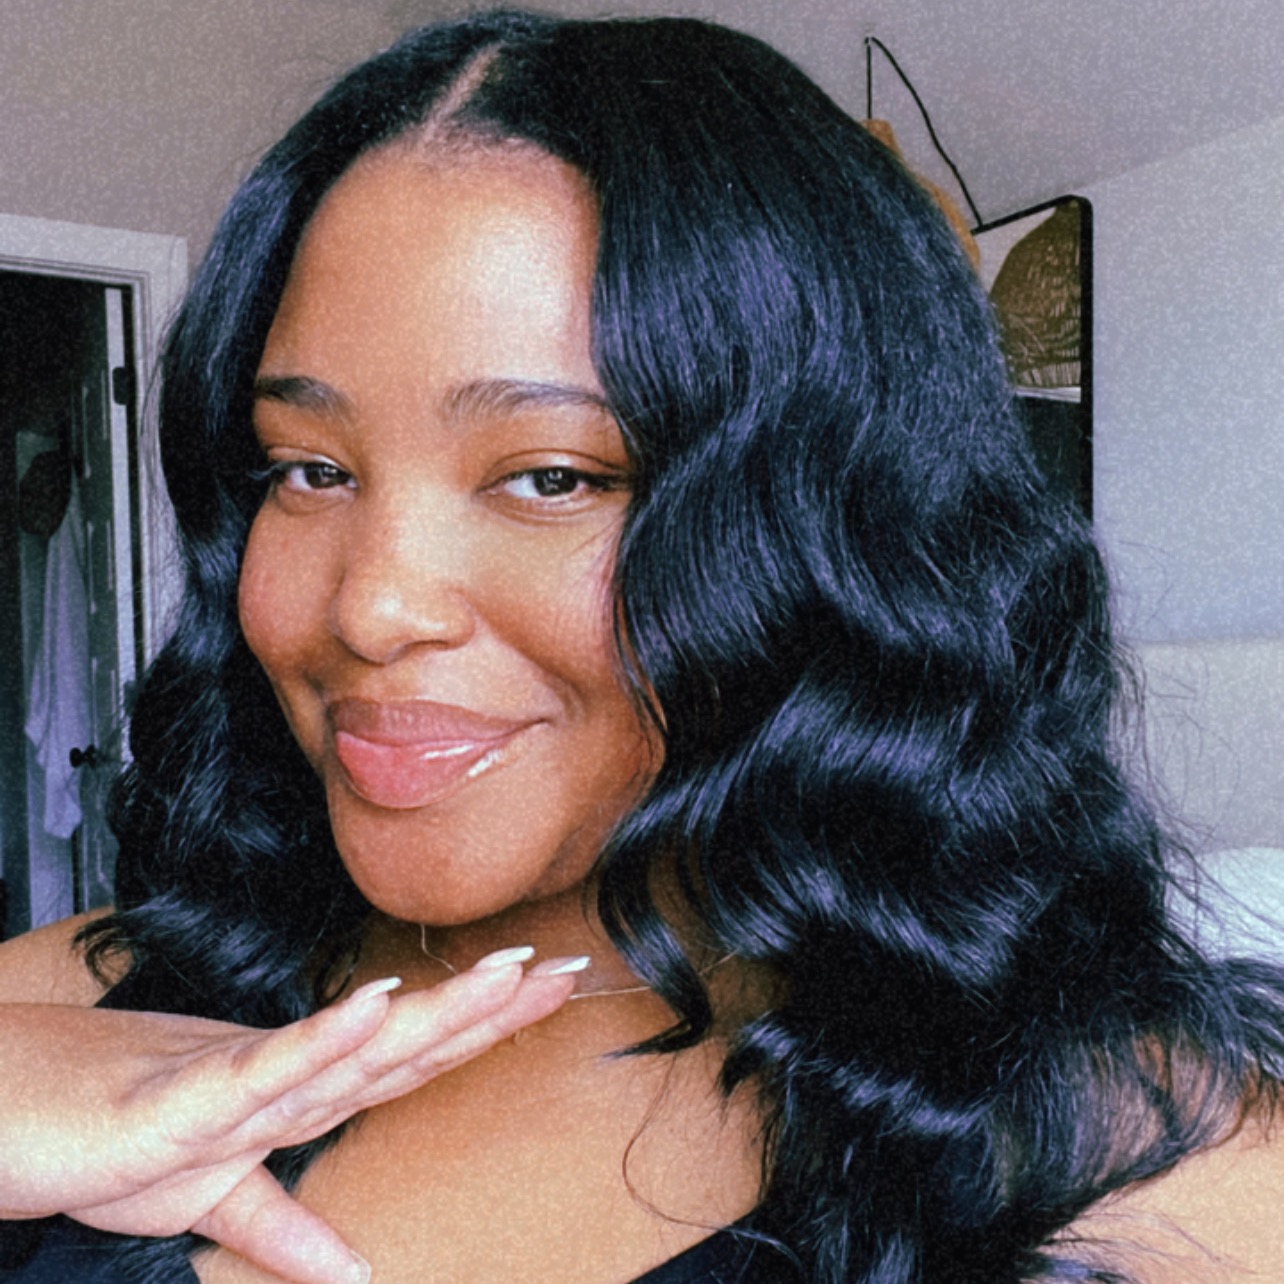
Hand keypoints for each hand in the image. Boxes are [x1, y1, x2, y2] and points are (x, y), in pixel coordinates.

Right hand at [0, 951, 578, 1281]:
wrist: (8, 1109)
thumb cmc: (106, 1138)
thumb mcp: (209, 1198)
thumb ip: (284, 1228)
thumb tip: (352, 1276)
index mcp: (297, 1091)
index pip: (408, 1055)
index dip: (480, 1024)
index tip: (547, 991)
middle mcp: (285, 1072)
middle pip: (404, 1042)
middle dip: (488, 1006)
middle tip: (563, 971)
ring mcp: (242, 1078)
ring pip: (355, 1045)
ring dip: (432, 1011)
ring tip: (505, 976)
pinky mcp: (186, 1100)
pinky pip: (265, 1069)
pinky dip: (322, 1038)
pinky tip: (375, 1006)